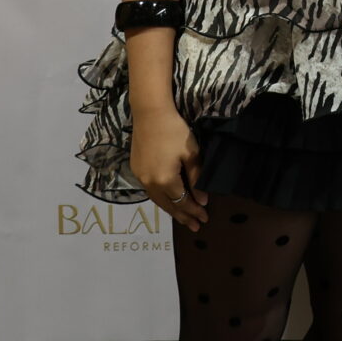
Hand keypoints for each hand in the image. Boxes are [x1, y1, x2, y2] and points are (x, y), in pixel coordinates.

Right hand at [129, 106, 208, 227]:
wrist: (150, 114)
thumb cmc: (175, 131)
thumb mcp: (191, 154)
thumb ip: (196, 179)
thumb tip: (201, 200)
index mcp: (165, 181)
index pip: (182, 202)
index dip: (194, 211)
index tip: (205, 218)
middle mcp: (150, 183)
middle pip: (168, 205)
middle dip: (183, 216)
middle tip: (195, 226)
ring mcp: (140, 177)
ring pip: (157, 200)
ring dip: (171, 210)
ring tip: (183, 218)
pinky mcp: (136, 170)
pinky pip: (151, 192)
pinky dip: (162, 199)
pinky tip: (168, 200)